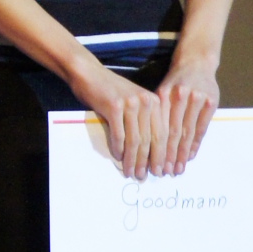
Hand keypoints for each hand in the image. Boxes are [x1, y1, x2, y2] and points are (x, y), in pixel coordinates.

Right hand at [69, 52, 167, 180]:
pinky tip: (118, 158)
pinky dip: (118, 150)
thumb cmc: (111, 91)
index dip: (162, 155)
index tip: (160, 171)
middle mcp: (146, 102)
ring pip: (135, 140)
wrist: (89, 74)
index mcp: (155, 102)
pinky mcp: (114, 106)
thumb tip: (149, 154)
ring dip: (133, 160)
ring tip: (131, 172)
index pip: (163, 134)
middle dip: (149, 162)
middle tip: (145, 177)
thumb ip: (143, 122)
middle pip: (151, 139)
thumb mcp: (134, 103)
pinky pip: (119, 135)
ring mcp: (130, 103)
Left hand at [155, 48, 220, 174]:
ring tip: (178, 169)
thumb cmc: (176, 81)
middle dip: (168, 154)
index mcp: (164, 94)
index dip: (154, 146)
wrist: (197, 62)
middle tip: (164, 172)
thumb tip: (142, 141)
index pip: (158, 126)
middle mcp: (180, 96)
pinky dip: (196, 144)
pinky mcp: (211, 102)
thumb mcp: (162, 91)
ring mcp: (197, 98)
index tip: (150, 163)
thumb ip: (156, 113)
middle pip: (172, 132)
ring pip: (188, 132)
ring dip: (182, 154)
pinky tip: (190, 156)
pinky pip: (202, 128)